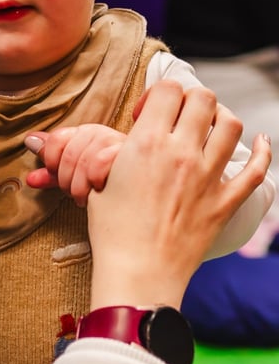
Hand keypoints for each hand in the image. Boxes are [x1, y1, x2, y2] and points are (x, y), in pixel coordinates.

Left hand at [26, 124, 124, 205]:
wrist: (137, 194)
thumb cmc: (104, 185)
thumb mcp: (74, 176)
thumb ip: (51, 166)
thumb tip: (29, 141)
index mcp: (84, 134)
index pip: (56, 139)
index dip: (50, 160)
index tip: (54, 174)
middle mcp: (99, 133)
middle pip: (69, 153)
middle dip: (65, 179)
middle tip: (71, 193)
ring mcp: (115, 142)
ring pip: (83, 160)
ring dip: (79, 186)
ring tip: (83, 197)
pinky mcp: (129, 154)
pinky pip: (100, 162)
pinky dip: (93, 179)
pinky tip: (97, 189)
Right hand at [88, 80, 270, 310]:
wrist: (138, 273)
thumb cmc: (113, 231)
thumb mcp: (101, 179)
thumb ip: (119, 151)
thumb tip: (127, 141)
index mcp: (147, 143)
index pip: (168, 89)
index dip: (158, 94)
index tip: (148, 113)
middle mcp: (182, 153)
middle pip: (203, 99)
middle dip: (189, 100)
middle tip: (177, 117)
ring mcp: (208, 178)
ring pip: (231, 124)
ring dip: (220, 118)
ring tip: (208, 127)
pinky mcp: (224, 202)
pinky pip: (256, 170)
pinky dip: (262, 152)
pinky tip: (261, 143)